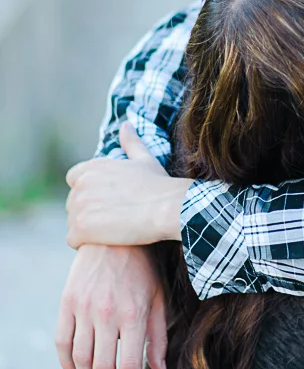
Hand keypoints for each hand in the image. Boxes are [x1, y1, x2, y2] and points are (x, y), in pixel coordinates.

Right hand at [55, 243, 167, 368]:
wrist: (113, 236)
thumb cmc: (142, 269)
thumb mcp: (158, 299)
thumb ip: (158, 337)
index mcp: (133, 315)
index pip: (127, 365)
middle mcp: (107, 314)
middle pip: (102, 367)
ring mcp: (84, 308)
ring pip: (80, 358)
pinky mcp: (67, 303)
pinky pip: (62, 341)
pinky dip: (66, 363)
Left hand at [66, 124, 190, 246]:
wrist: (166, 208)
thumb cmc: (158, 185)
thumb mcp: (144, 159)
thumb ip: (131, 142)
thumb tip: (126, 124)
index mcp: (92, 167)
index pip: (73, 179)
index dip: (87, 190)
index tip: (106, 200)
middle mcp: (81, 184)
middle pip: (72, 203)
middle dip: (87, 211)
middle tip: (113, 218)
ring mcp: (79, 207)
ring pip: (72, 223)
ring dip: (87, 229)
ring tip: (111, 231)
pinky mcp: (80, 229)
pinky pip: (72, 240)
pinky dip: (84, 243)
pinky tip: (105, 241)